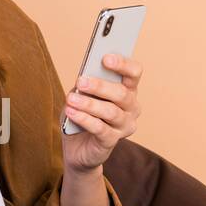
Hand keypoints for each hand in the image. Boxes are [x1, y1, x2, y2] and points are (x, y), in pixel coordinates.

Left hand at [62, 53, 142, 171]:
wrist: (76, 147)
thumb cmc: (81, 115)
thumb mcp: (82, 95)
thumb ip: (86, 85)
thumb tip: (84, 76)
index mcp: (128, 90)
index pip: (134, 73)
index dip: (123, 64)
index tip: (105, 58)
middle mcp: (132, 107)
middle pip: (122, 93)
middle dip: (100, 86)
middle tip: (81, 81)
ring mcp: (124, 125)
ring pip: (111, 111)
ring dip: (89, 104)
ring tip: (71, 98)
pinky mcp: (112, 141)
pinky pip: (100, 128)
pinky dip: (84, 119)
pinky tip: (71, 112)